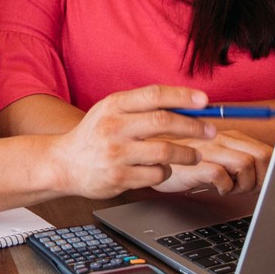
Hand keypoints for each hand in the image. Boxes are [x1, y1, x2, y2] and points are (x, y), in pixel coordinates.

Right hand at [48, 85, 214, 199]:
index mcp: (113, 105)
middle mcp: (114, 127)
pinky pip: (156, 174)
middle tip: (211, 131)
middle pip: (163, 122)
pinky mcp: (119, 178)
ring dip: (187, 154)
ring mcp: (116, 154)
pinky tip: (165, 169)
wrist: (63, 164)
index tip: (204, 101)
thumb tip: (187, 105)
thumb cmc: (94, 135)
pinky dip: (166, 172)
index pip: (154, 95)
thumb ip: (141, 106)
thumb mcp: (110, 111)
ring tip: (195, 155)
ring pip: (165, 152)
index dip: (183, 96)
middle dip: (194, 127)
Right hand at [151, 129, 272, 195]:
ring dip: (244, 184)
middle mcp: (222, 139)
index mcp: (232, 137)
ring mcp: (209, 150)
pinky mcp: (197, 164)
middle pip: (262, 156)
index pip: (266, 150)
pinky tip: (217, 189)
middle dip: (262, 178)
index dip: (271, 171)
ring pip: (246, 164)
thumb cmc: (191, 165)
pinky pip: (221, 175)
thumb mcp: (220, 159)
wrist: (155, 163)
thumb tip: (269, 173)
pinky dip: (224, 187)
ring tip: (230, 188)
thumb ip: (241, 161)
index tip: (264, 183)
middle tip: (248, 189)